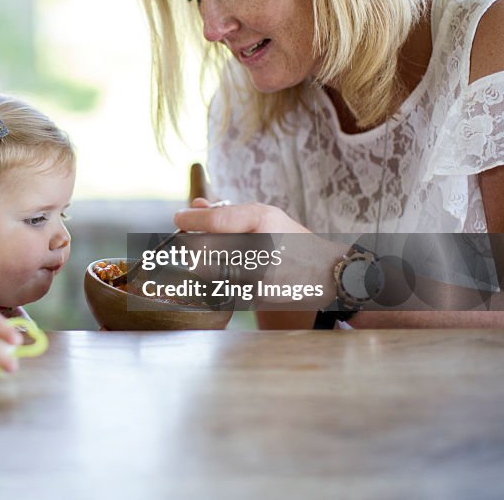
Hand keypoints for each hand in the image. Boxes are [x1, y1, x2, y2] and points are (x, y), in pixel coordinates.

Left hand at [174, 199, 343, 307]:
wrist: (325, 274)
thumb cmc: (290, 240)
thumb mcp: (265, 216)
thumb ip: (229, 212)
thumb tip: (195, 206)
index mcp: (264, 220)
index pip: (216, 220)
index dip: (192, 220)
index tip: (179, 218)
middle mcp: (261, 247)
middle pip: (204, 248)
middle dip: (191, 246)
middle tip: (189, 243)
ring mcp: (259, 275)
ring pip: (208, 271)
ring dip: (202, 265)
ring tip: (216, 260)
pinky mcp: (257, 296)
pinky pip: (222, 287)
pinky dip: (219, 281)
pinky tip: (233, 276)